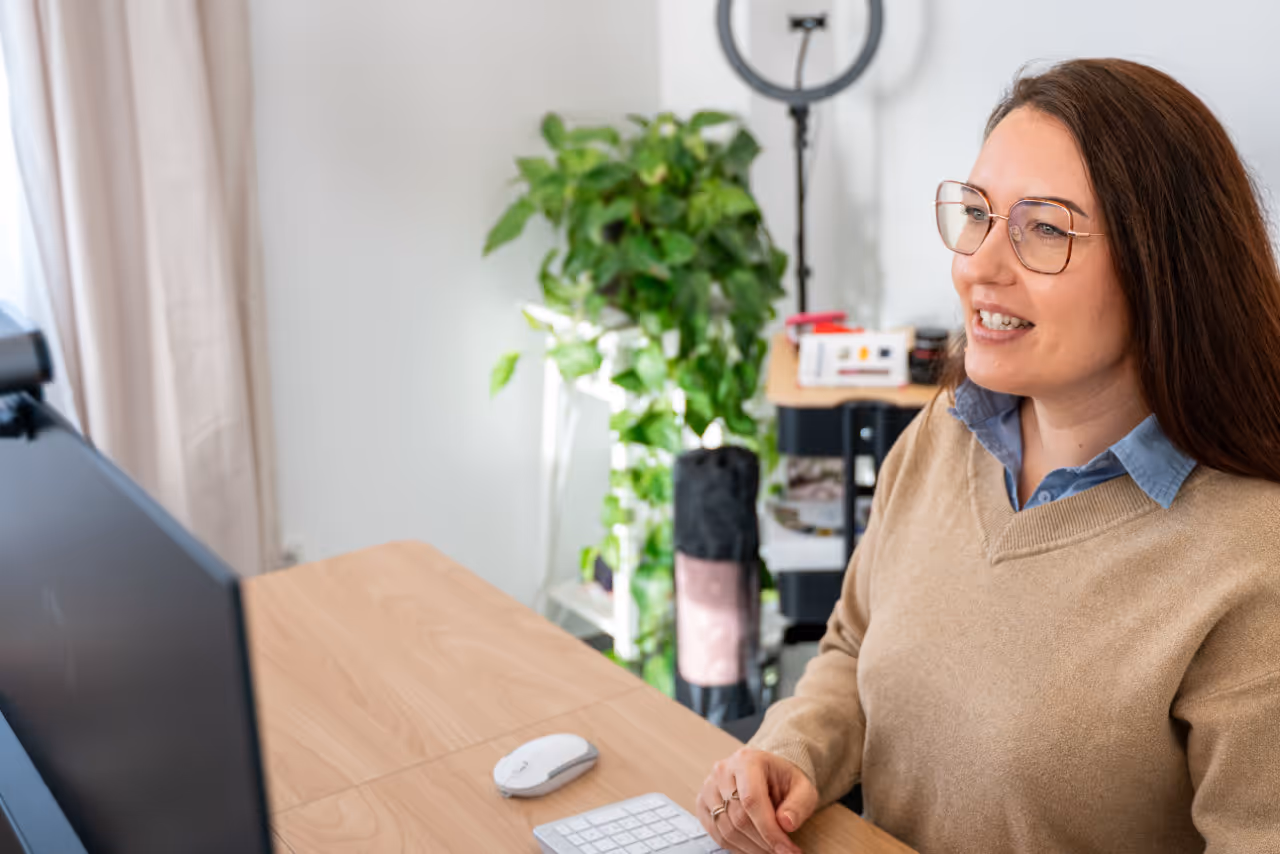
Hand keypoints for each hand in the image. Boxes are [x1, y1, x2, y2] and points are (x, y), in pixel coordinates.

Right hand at [695, 747, 817, 853]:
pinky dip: (736, 847)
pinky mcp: (702, 803)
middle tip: (782, 852)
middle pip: (738, 818)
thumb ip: (799, 805)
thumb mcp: (803, 788)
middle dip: (763, 842)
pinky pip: (716, 834)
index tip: (787, 850)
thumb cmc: (784, 781)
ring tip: (770, 850)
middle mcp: (722, 771)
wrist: (767, 774)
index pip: (752, 800)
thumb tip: (785, 824)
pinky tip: (754, 848)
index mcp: (747, 760)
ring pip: (726, 829)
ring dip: (751, 848)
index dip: (769, 830)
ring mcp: (709, 787)